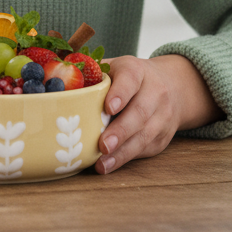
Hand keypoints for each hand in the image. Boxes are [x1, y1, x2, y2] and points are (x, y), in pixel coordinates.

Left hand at [95, 54, 221, 174]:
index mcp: (138, 70)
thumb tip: (60, 84)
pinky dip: (128, 158)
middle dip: (121, 130)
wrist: (172, 85)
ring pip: (146, 135)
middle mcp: (155, 91)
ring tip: (102, 163)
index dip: (120, 93)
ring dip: (123, 152)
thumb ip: (91, 73)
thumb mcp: (114, 66)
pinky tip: (109, 165)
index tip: (108, 107)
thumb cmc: (130, 77)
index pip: (130, 78)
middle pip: (140, 111)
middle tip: (102, 144)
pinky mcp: (165, 135)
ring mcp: (164, 115)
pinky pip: (147, 148)